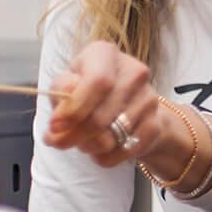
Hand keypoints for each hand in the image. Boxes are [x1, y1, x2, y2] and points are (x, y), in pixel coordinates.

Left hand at [42, 40, 161, 168]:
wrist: (126, 102)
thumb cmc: (88, 90)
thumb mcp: (67, 83)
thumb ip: (61, 92)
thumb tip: (63, 106)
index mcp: (106, 54)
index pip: (97, 81)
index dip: (74, 108)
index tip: (55, 126)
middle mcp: (134, 72)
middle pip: (101, 116)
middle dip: (74, 135)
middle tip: (59, 142)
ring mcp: (149, 98)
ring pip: (111, 138)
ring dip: (88, 146)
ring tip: (82, 141)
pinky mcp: (156, 124)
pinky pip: (125, 151)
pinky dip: (106, 157)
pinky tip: (99, 149)